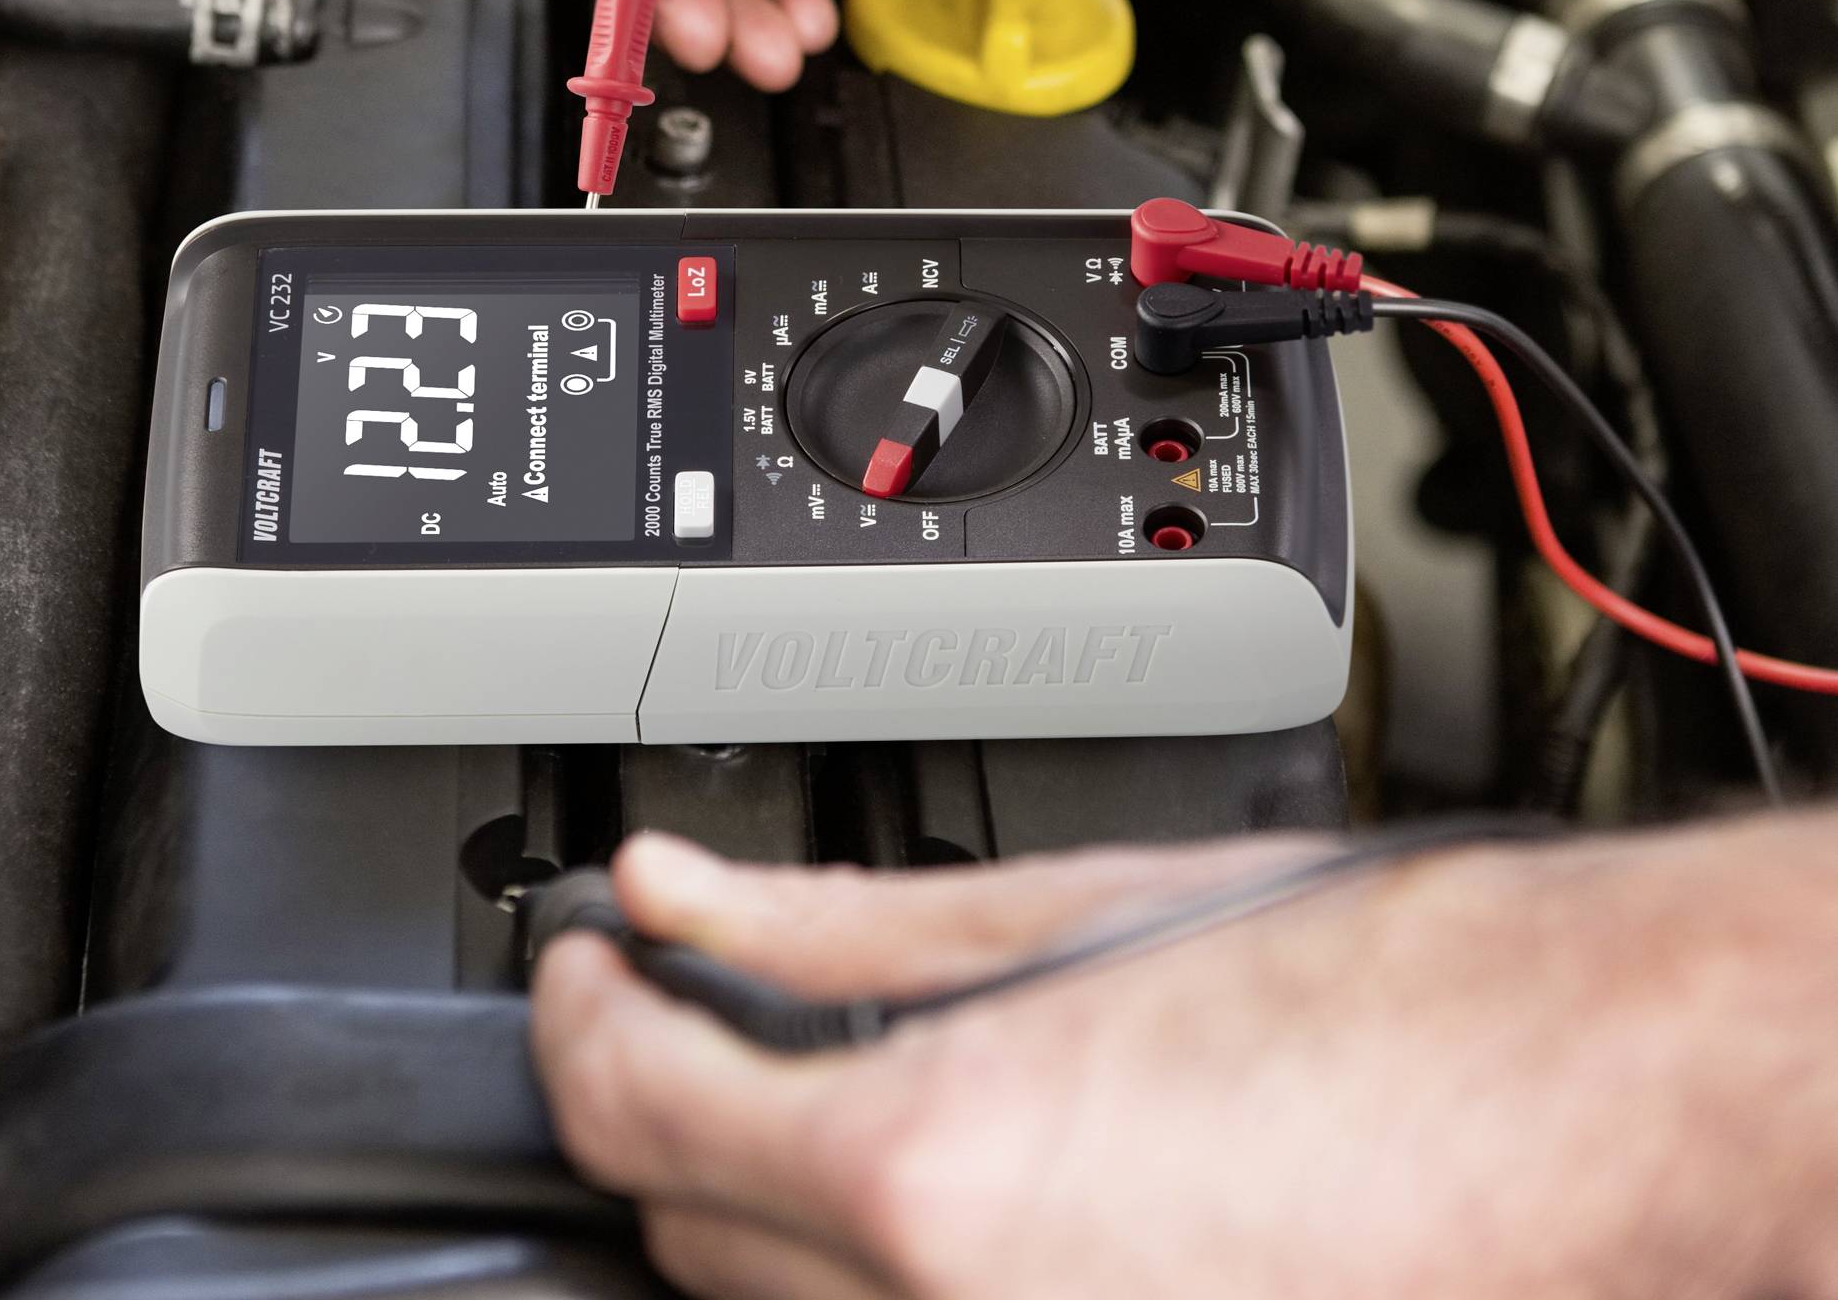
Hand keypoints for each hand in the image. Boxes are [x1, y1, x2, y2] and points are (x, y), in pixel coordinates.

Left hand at [532, 825, 1835, 1299]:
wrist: (1579, 1108)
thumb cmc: (1385, 999)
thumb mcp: (1072, 910)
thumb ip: (836, 922)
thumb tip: (689, 896)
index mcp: (936, 1179)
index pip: (631, 1110)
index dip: (578, 1016)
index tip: (586, 965)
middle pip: (686, 1238)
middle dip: (670, 1106)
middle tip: (701, 1003)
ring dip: (767, 1209)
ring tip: (835, 1090)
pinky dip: (888, 1277)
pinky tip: (958, 1193)